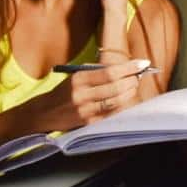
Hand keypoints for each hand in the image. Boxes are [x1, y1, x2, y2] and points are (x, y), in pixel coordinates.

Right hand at [26, 60, 145, 131]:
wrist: (44, 113)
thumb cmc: (64, 92)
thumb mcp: (76, 77)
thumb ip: (97, 73)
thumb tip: (124, 69)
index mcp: (78, 79)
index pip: (109, 72)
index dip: (129, 68)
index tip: (142, 63)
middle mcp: (81, 95)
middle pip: (115, 87)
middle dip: (132, 80)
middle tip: (139, 76)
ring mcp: (85, 111)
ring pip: (116, 101)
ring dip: (130, 93)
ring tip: (134, 86)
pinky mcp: (88, 123)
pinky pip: (111, 114)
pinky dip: (122, 106)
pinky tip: (126, 99)